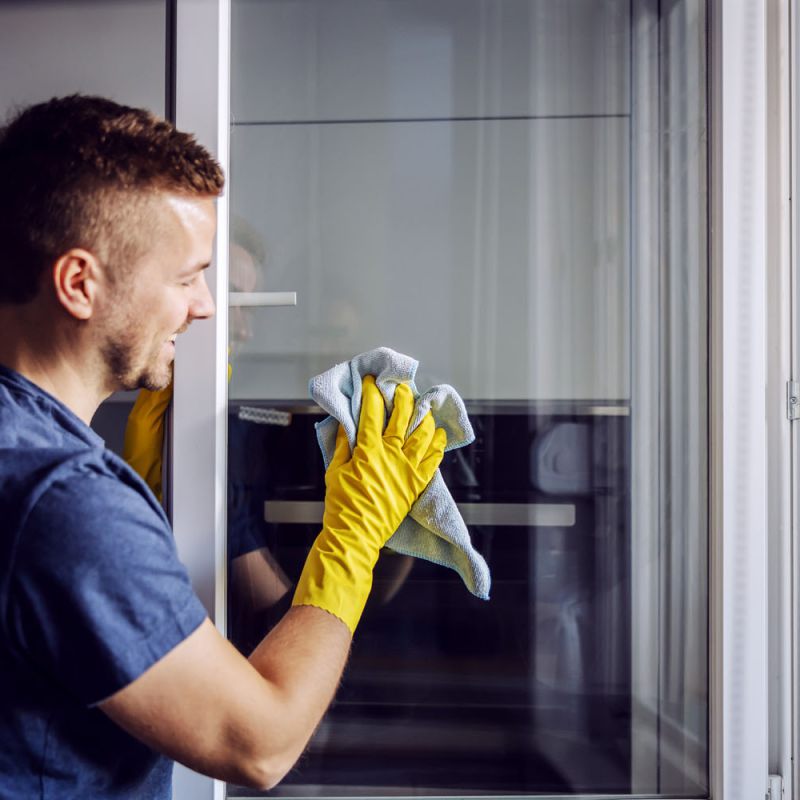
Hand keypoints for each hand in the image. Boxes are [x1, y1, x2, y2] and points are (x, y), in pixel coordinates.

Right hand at [293, 375, 445, 631]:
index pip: (371, 413)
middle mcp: (391, 456)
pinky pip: (434, 460)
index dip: (372, 393)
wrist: (355, 536)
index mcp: (368, 452)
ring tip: (423, 407)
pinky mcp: (416, 484)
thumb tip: (347, 424)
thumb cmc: (341, 506)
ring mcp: (407, 470)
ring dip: (424, 417)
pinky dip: (438, 444)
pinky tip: (438, 434)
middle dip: (403, 397)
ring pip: (423, 435)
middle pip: (402, 417)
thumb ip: (343, 446)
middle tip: (402, 387)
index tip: (372, 381)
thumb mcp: (334, 472)